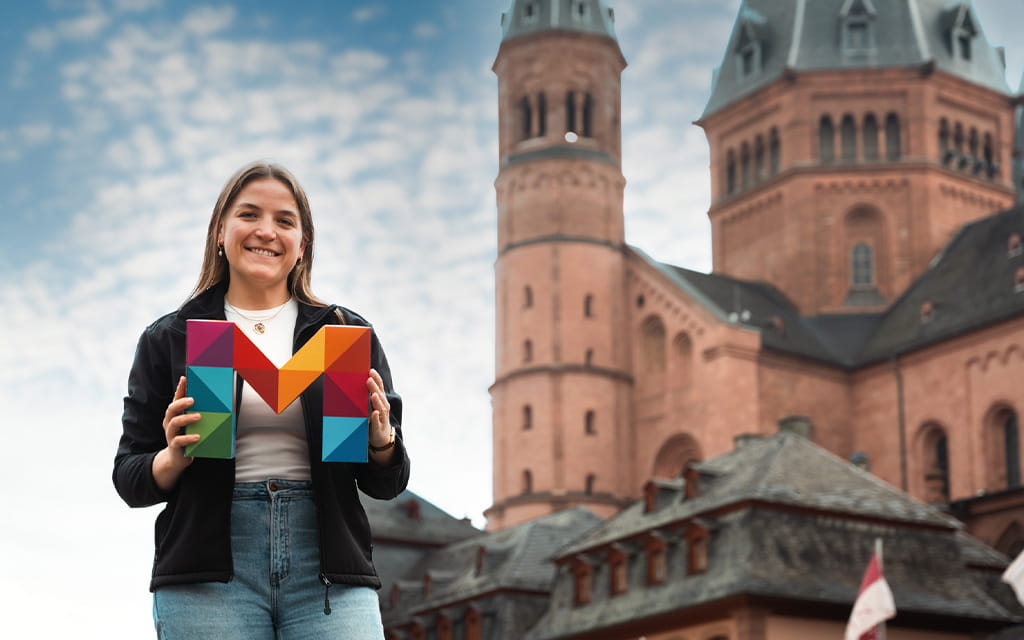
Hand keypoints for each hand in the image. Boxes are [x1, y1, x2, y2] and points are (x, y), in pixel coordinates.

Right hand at [152, 376, 201, 490]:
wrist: (177, 459)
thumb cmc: (188, 437)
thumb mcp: (192, 425)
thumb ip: (199, 414)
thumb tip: (217, 402)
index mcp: (174, 415)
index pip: (175, 399)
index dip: (179, 389)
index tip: (185, 379)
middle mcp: (169, 422)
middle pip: (171, 409)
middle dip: (181, 403)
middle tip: (193, 400)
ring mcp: (170, 434)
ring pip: (174, 423)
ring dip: (187, 418)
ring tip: (199, 416)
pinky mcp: (174, 446)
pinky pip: (179, 440)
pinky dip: (188, 438)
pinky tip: (198, 436)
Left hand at [366, 369, 393, 457]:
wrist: (381, 436)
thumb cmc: (375, 418)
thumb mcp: (371, 405)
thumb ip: (366, 395)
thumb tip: (354, 383)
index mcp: (381, 399)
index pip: (380, 387)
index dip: (376, 378)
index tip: (370, 371)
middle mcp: (383, 406)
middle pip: (380, 395)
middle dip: (374, 387)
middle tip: (368, 379)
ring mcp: (382, 416)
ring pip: (380, 407)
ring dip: (377, 401)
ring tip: (373, 394)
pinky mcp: (379, 426)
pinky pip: (378, 421)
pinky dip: (376, 416)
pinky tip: (374, 412)